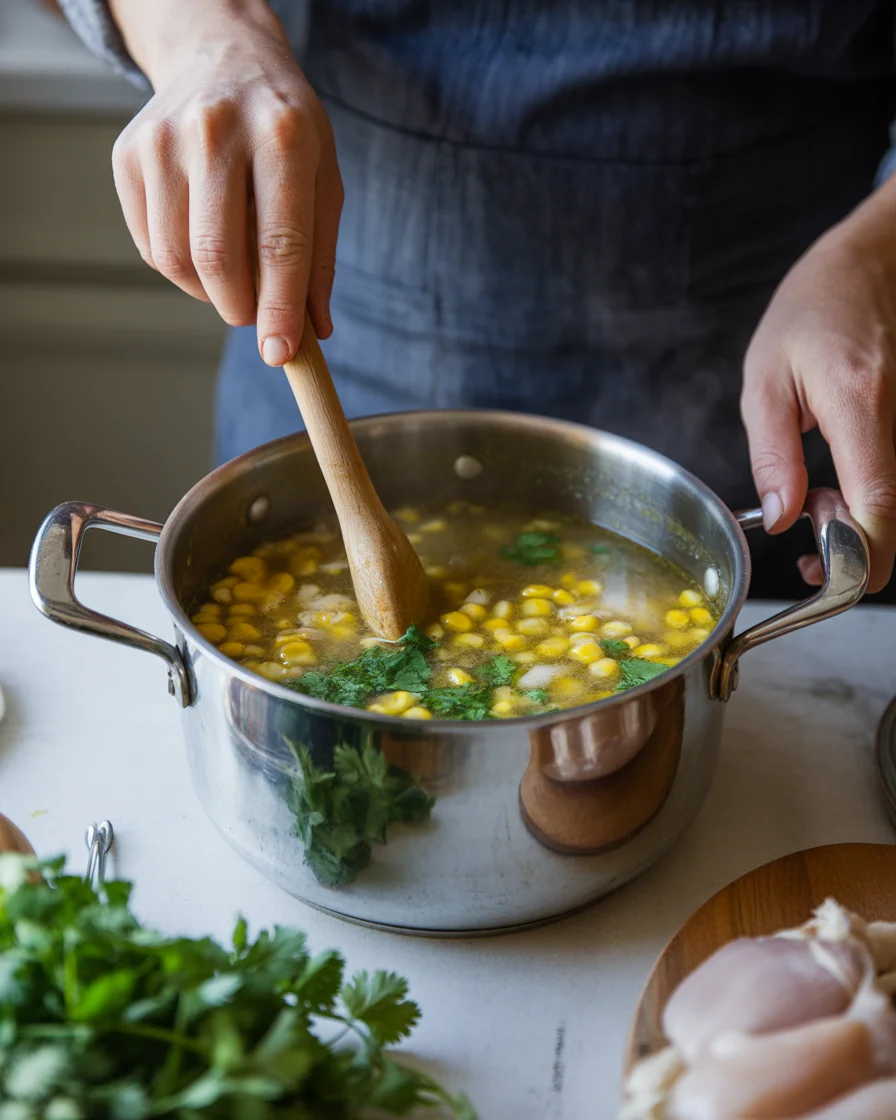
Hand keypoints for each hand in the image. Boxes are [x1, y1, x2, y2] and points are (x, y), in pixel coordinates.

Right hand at [109, 0, 342, 364]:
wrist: (223, 58)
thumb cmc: (284, 130)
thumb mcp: (324, 180)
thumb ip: (320, 258)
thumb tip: (313, 331)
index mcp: (281, 136)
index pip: (279, 243)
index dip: (279, 309)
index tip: (279, 353)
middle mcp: (216, 130)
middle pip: (217, 256)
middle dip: (240, 307)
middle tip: (255, 316)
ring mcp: (163, 140)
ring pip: (176, 259)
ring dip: (208, 292)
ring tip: (233, 276)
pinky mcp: (128, 155)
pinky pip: (150, 247)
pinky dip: (181, 270)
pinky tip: (202, 246)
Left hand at [741, 181, 895, 592]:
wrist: (876, 261)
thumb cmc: (816, 308)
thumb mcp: (767, 377)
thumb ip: (772, 454)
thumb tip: (781, 518)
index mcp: (860, 404)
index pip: (878, 507)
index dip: (858, 559)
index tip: (825, 575)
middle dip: (858, 553)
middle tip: (810, 545)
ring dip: (866, 528)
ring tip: (819, 507)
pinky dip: (876, 502)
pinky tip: (844, 487)